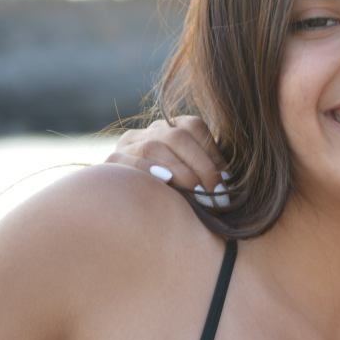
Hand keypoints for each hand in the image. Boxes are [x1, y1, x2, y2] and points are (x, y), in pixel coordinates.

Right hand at [106, 116, 228, 207]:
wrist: (127, 213)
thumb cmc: (176, 198)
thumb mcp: (195, 181)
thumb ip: (208, 175)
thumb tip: (229, 182)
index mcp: (171, 129)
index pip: (193, 126)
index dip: (212, 152)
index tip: (225, 180)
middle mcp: (149, 132)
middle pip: (176, 136)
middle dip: (201, 166)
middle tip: (215, 194)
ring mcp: (127, 144)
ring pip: (154, 146)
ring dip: (180, 172)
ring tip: (197, 194)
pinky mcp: (110, 162)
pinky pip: (127, 162)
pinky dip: (148, 171)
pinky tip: (165, 183)